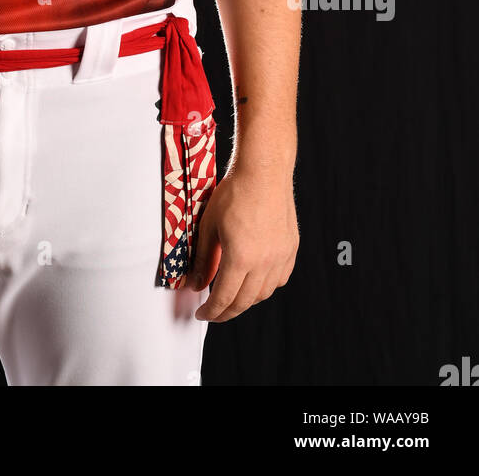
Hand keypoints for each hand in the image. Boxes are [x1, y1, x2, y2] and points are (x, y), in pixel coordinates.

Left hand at [187, 161, 298, 321]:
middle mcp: (264, 263)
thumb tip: (195, 284)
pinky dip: (266, 286)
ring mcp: (281, 257)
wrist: (263, 172)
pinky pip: (280, 279)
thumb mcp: (209, 226)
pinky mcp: (291, 249)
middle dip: (226, 312)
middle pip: (245, 302)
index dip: (211, 312)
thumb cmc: (234, 193)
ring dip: (247, 300)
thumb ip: (203, 259)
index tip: (202, 315)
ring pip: (264, 293)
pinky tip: (255, 279)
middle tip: (214, 311)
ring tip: (233, 295)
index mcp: (241, 258)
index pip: (224, 298)